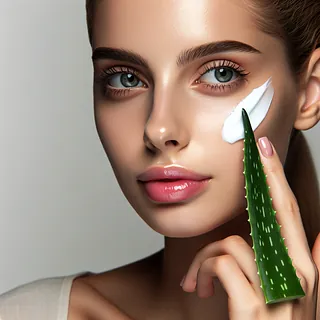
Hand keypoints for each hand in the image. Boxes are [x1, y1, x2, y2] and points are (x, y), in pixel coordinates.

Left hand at [180, 136, 319, 318]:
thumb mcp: (299, 295)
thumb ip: (313, 263)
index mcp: (304, 268)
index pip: (289, 210)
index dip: (277, 176)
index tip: (265, 148)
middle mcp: (298, 276)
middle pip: (277, 209)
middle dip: (264, 173)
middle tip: (253, 145)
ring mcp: (278, 292)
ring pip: (232, 243)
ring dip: (205, 259)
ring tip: (198, 280)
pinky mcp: (254, 307)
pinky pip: (222, 264)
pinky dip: (203, 272)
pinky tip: (200, 288)